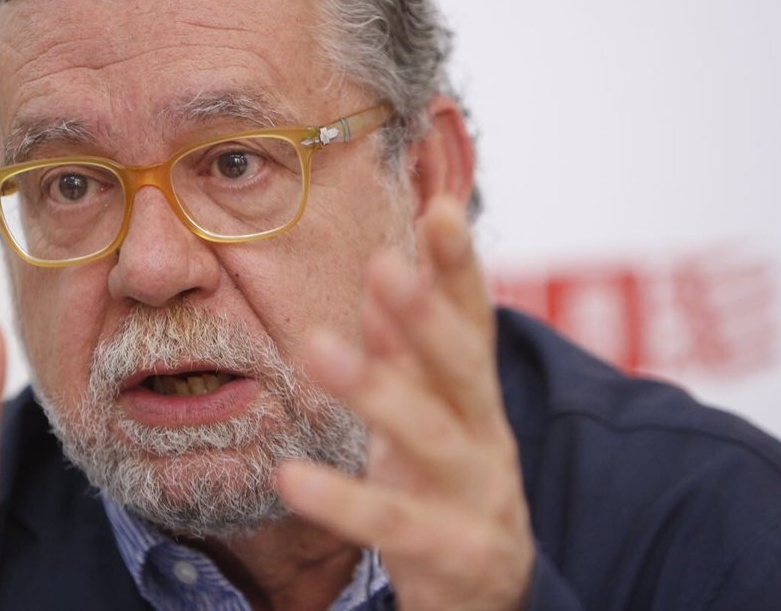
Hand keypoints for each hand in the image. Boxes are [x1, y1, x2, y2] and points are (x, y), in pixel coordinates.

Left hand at [277, 196, 533, 609]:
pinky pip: (394, 524)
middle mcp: (484, 434)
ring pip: (431, 436)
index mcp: (473, 393)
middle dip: (426, 314)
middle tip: (386, 264)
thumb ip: (406, 347)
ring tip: (317, 349)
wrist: (490, 592)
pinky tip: (290, 476)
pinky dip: (343, 500)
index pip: (472, 319)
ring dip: (377, 390)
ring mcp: (476, 494)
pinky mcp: (455, 552)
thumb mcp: (428, 409)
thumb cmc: (445, 482)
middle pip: (463, 366)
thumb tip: (385, 270)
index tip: (437, 206)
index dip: (458, 265)